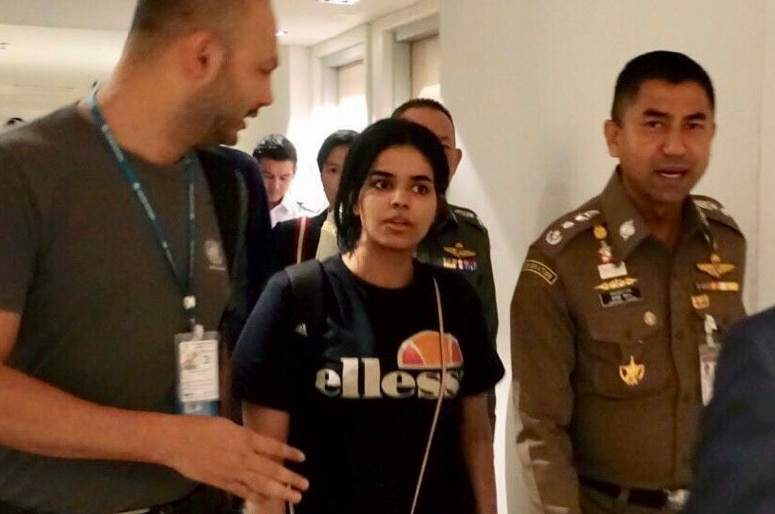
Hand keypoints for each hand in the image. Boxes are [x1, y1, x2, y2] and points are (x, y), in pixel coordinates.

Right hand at [159, 416, 307, 503]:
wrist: (176, 441)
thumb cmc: (199, 427)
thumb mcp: (227, 424)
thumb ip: (242, 435)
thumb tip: (253, 443)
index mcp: (245, 437)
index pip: (273, 446)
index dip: (289, 452)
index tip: (302, 458)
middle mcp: (243, 456)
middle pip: (272, 469)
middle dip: (290, 478)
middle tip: (305, 485)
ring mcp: (233, 471)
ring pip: (261, 484)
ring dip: (279, 491)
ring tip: (294, 496)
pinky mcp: (222, 482)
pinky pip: (243, 492)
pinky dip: (256, 497)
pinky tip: (266, 500)